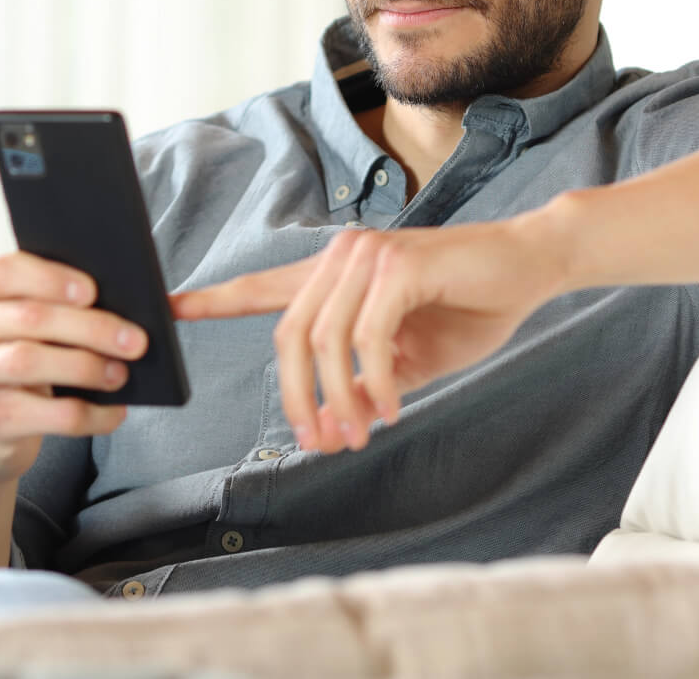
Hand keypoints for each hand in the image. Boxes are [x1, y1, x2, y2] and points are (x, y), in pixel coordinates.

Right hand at [0, 251, 149, 481]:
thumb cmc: (27, 352)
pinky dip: (89, 414)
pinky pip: (46, 415)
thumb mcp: (34, 320)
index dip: (50, 278)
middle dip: (92, 327)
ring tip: (124, 372)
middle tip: (137, 339)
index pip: (4, 270)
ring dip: (89, 366)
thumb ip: (62, 297)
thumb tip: (133, 289)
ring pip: (32, 362)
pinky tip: (116, 412)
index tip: (94, 290)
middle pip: (30, 318)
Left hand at [172, 211, 569, 453]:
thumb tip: (335, 425)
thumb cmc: (470, 307)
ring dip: (338, 398)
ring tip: (361, 434)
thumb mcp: (409, 359)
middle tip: (317, 442)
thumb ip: (366, 383)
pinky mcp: (400, 265)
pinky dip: (376, 382)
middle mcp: (342, 257)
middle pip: (289, 335)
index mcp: (336, 275)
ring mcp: (368, 257)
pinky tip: (393, 408)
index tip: (168, 308)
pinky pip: (368, 338)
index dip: (213, 300)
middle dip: (297, 397)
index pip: (263, 288)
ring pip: (324, 341)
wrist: (531, 268)